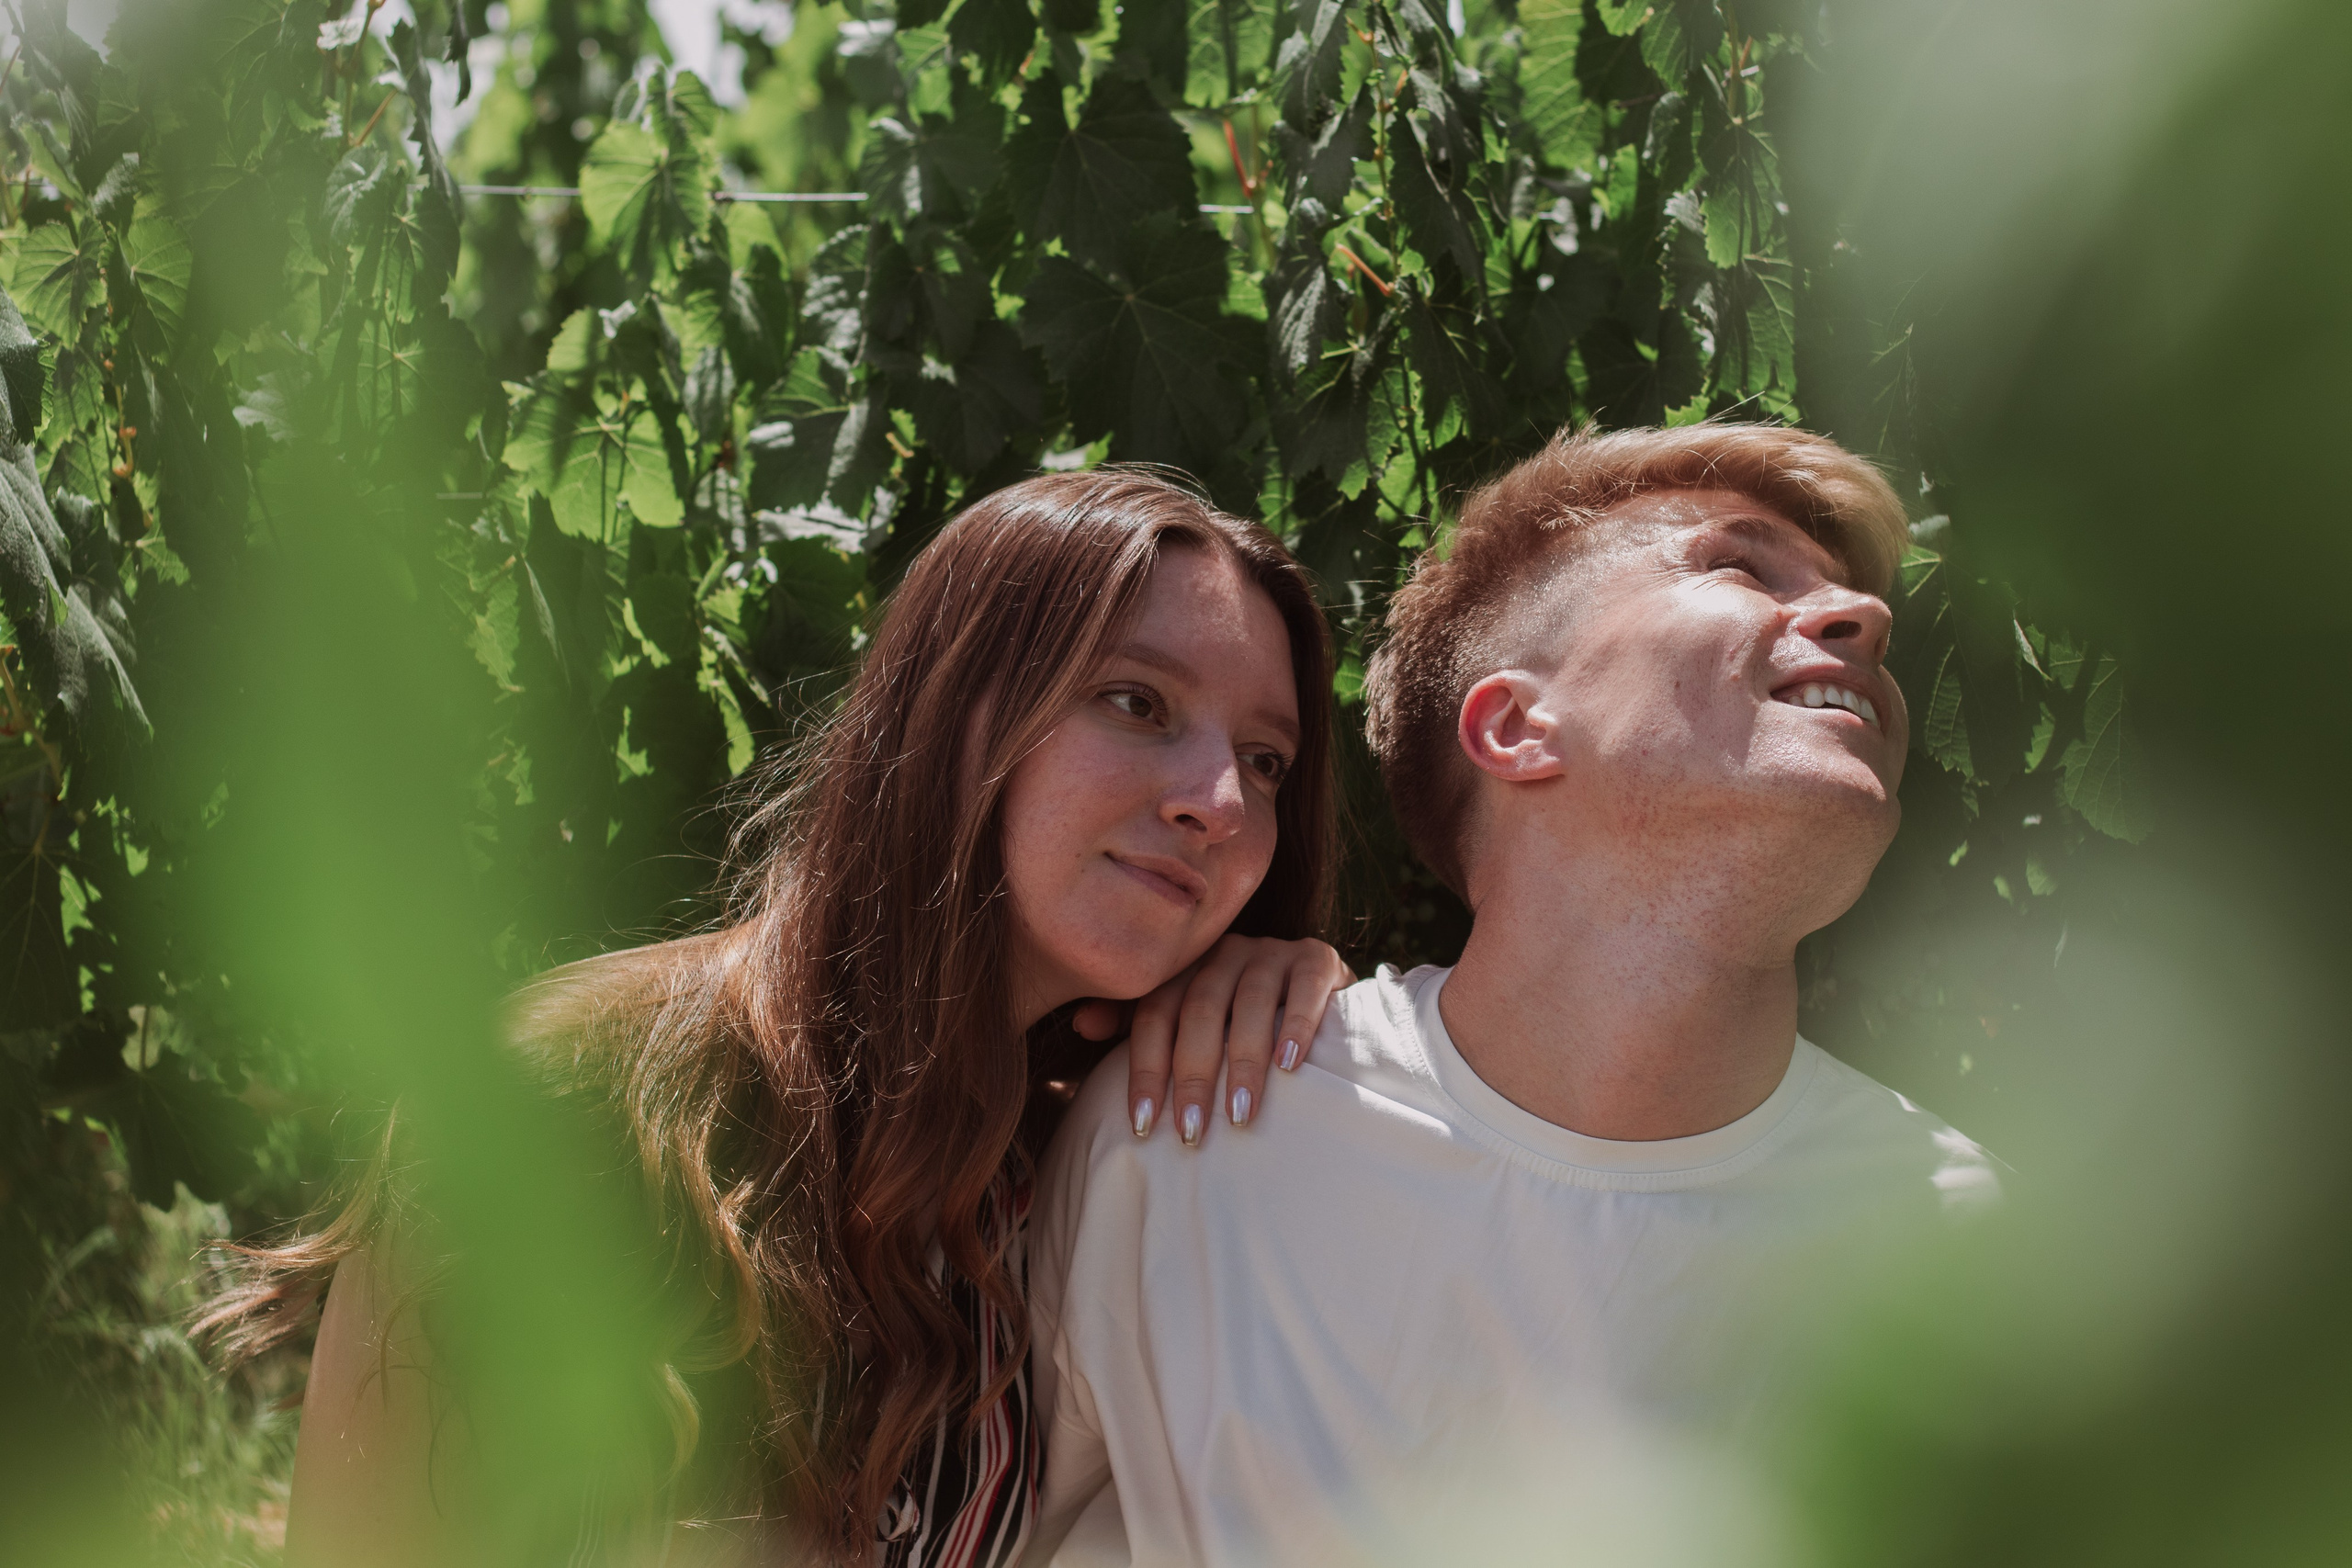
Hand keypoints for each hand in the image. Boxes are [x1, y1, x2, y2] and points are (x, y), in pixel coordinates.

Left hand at [1072, 935, 1353, 1148]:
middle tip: (1190, 1131)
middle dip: (1192, 1074)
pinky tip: (1290, 1066)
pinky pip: (1306, 988)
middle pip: (1200, 1010)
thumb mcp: (1186, 1019)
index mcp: (1186, 968)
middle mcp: (1225, 952)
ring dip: (1243, 1060)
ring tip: (1239, 1113)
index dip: (1145, 1068)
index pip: (1155, 1013)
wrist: (1316, 989)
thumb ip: (1135, 1020)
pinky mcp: (1318, 959)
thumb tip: (1082, 1025)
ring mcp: (1273, 951)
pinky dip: (1297, 1026)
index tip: (1141, 1124)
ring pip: (1251, 1001)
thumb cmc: (1239, 1018)